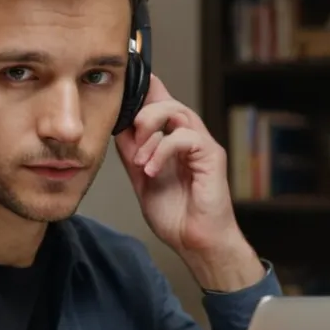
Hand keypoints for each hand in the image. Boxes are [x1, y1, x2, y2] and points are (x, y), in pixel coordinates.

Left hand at [115, 75, 263, 290]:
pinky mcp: (212, 155)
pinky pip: (186, 137)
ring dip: (151, 129)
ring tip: (140, 158)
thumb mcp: (141, 178)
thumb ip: (132, 152)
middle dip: (142, 113)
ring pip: (178, 111)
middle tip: (131, 139)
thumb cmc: (175, 214)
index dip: (144, 89)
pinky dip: (163, 150)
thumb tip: (116, 127)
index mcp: (173, 140)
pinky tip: (151, 170)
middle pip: (167, 100)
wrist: (196, 242)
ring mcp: (202, 144)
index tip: (124, 88)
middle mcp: (189, 137)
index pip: (161, 102)